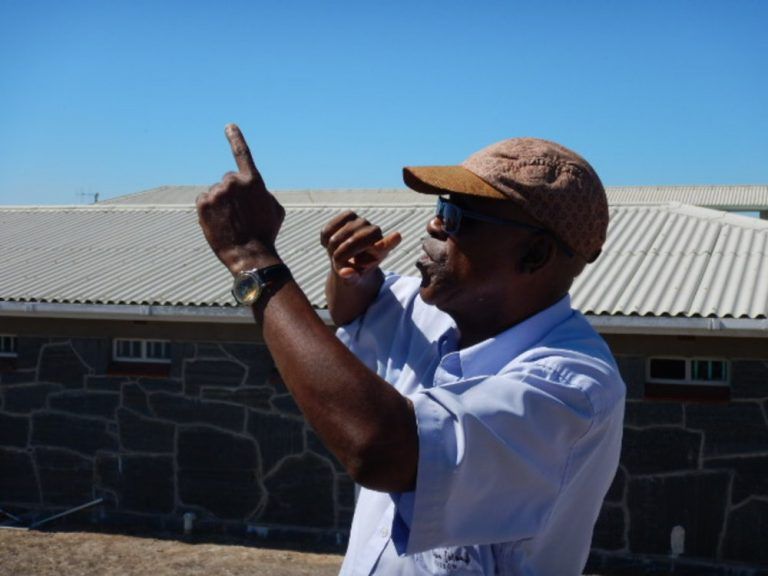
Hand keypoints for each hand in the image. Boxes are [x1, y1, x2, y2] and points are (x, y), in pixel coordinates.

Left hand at [196, 124, 285, 273]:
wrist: (250, 254)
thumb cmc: (266, 233)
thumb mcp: (276, 210)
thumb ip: (263, 193)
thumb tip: (255, 191)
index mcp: (253, 181)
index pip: (242, 153)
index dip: (236, 138)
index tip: (229, 126)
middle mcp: (233, 182)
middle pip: (228, 181)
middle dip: (232, 193)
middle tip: (239, 214)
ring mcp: (216, 192)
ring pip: (216, 193)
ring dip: (221, 204)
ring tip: (230, 223)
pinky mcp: (202, 203)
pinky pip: (203, 201)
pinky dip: (208, 211)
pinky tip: (218, 224)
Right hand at [320, 211, 401, 283]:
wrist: (350, 258)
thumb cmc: (356, 270)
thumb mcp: (355, 280)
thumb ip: (352, 278)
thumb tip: (346, 272)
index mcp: (383, 250)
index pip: (387, 245)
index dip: (389, 242)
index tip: (396, 237)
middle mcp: (375, 232)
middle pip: (352, 242)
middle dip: (340, 256)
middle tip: (339, 264)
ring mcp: (363, 221)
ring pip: (336, 239)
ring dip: (331, 251)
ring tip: (339, 255)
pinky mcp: (348, 215)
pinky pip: (327, 231)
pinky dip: (325, 242)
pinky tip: (332, 245)